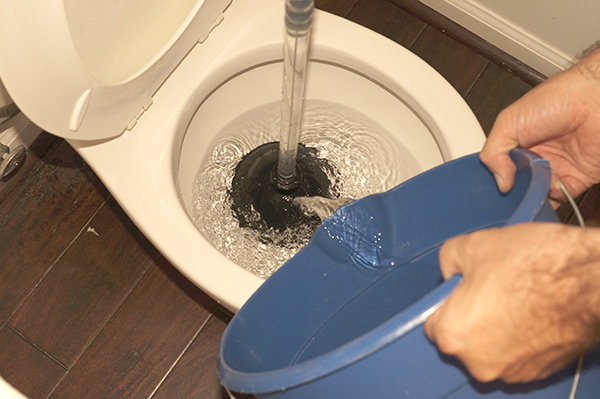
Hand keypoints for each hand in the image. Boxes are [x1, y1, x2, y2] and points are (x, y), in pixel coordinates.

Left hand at [424, 223, 599, 382]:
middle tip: (491, 287)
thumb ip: (447, 261)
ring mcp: (511, 371)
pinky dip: (519, 336)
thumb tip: (449, 271)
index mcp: (454, 334)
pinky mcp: (538, 372)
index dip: (447, 301)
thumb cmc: (534, 263)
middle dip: (470, 314)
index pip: (432, 322)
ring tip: (516, 296)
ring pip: (490, 346)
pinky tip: (532, 311)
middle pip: (461, 337)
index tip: (462, 288)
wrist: (592, 279)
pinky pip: (516, 353)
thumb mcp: (473, 245)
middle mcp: (478, 363)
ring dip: (496, 327)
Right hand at [480, 48, 599, 200]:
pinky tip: (550, 186)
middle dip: (514, 188)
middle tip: (513, 184)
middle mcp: (536, 156)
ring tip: (534, 183)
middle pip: (518, 183)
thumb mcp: (508, 121)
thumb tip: (499, 181)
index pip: (500, 166)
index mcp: (518, 142)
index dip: (495, 176)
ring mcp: (556, 167)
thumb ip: (493, 153)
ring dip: (533, 194)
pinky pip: (560, 197)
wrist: (593, 101)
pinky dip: (554, 197)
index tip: (493, 182)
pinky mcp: (576, 178)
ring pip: (537, 193)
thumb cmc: (557, 99)